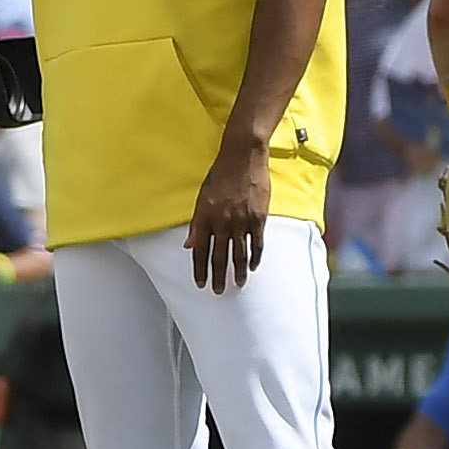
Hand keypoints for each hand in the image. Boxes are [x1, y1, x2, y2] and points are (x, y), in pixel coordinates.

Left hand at [186, 141, 271, 291]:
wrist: (243, 157)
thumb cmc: (221, 174)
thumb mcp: (202, 197)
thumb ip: (197, 223)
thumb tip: (189, 244)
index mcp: (205, 217)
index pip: (200, 250)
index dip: (200, 269)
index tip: (200, 283)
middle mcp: (223, 222)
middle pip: (219, 256)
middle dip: (218, 276)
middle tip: (217, 290)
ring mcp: (242, 221)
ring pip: (240, 254)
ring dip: (238, 272)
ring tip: (237, 284)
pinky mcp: (258, 218)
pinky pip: (257, 243)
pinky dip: (255, 257)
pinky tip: (253, 267)